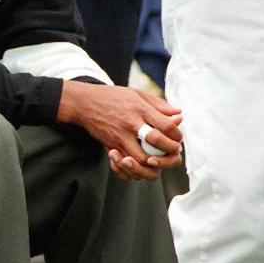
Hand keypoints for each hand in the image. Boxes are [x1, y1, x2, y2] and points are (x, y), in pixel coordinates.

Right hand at [57, 80, 182, 181]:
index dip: (176, 134)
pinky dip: (135, 168)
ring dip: (154, 162)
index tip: (177, 137)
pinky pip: (125, 164)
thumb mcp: (137, 94)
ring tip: (159, 159)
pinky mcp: (110, 145)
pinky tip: (141, 163)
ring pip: (141, 157)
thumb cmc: (112, 97)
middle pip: (156, 140)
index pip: (166, 125)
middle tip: (174, 151)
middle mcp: (130, 123)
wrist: (84, 103)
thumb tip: (179, 115)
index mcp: (139, 109)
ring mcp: (119, 136)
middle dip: (169, 149)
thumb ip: (159, 105)